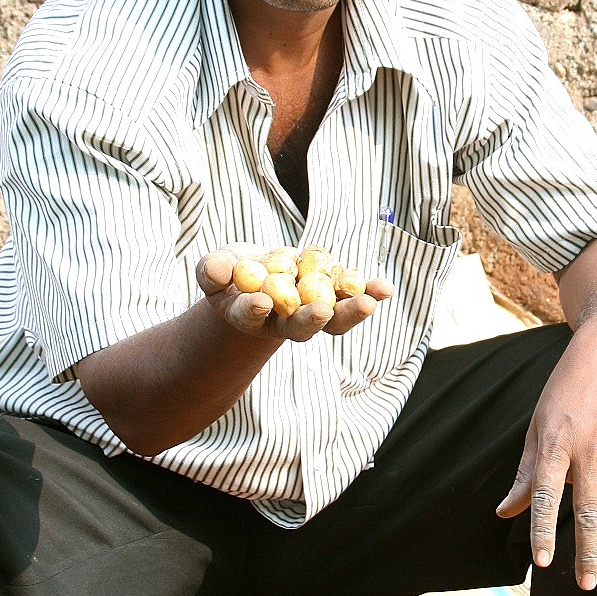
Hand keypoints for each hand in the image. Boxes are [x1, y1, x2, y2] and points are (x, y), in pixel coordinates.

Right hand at [196, 247, 391, 341]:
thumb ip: (212, 271)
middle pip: (300, 326)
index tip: (261, 302)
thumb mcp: (215, 269)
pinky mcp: (331, 294)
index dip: (254, 310)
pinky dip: (369, 293)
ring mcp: (310, 309)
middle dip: (311, 319)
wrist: (255, 274)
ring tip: (369, 303)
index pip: (251, 316)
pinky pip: (351, 296)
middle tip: (321, 311)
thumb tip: (215, 270)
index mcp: (250, 316)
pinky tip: (384, 289)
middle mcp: (283, 320)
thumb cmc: (229, 274)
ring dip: (350, 311)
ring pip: (331, 317)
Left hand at [497, 324, 596, 589]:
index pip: (547, 496)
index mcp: (557, 444)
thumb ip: (525, 475)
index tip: (542, 562)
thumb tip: (505, 512)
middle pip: (590, 512)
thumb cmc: (564, 394)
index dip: (544, 530)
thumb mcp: (536, 428)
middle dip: (587, 553)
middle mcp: (591, 451)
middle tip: (583, 584)